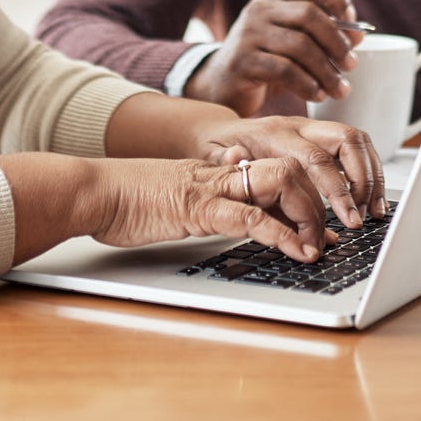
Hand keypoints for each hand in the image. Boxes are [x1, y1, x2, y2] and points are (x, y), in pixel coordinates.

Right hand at [89, 157, 331, 261]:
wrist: (94, 192)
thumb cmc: (126, 199)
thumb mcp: (178, 196)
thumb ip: (208, 197)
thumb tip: (235, 200)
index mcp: (218, 172)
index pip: (277, 170)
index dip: (307, 197)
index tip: (322, 229)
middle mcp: (222, 174)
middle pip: (291, 169)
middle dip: (318, 203)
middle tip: (326, 239)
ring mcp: (212, 188)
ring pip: (281, 182)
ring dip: (308, 216)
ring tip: (315, 246)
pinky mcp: (199, 208)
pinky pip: (250, 217)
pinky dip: (281, 235)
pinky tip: (296, 252)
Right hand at [183, 0, 362, 115]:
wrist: (221, 86)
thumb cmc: (266, 62)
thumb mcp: (290, 41)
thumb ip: (319, 34)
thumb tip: (357, 35)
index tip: (352, 23)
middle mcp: (259, 9)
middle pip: (309, 14)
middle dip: (337, 41)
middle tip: (351, 64)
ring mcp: (248, 34)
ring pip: (301, 45)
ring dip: (327, 71)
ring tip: (340, 89)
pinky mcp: (243, 61)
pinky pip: (285, 70)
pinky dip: (308, 84)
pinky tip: (318, 94)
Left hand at [195, 115, 385, 226]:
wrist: (219, 131)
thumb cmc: (217, 149)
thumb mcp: (212, 156)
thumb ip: (224, 161)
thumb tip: (236, 159)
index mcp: (275, 134)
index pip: (317, 159)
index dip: (338, 190)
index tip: (349, 219)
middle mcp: (299, 126)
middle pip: (347, 140)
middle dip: (363, 179)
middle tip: (363, 216)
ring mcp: (313, 129)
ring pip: (357, 141)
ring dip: (372, 176)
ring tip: (373, 212)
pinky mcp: (321, 136)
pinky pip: (355, 148)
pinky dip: (368, 172)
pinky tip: (368, 200)